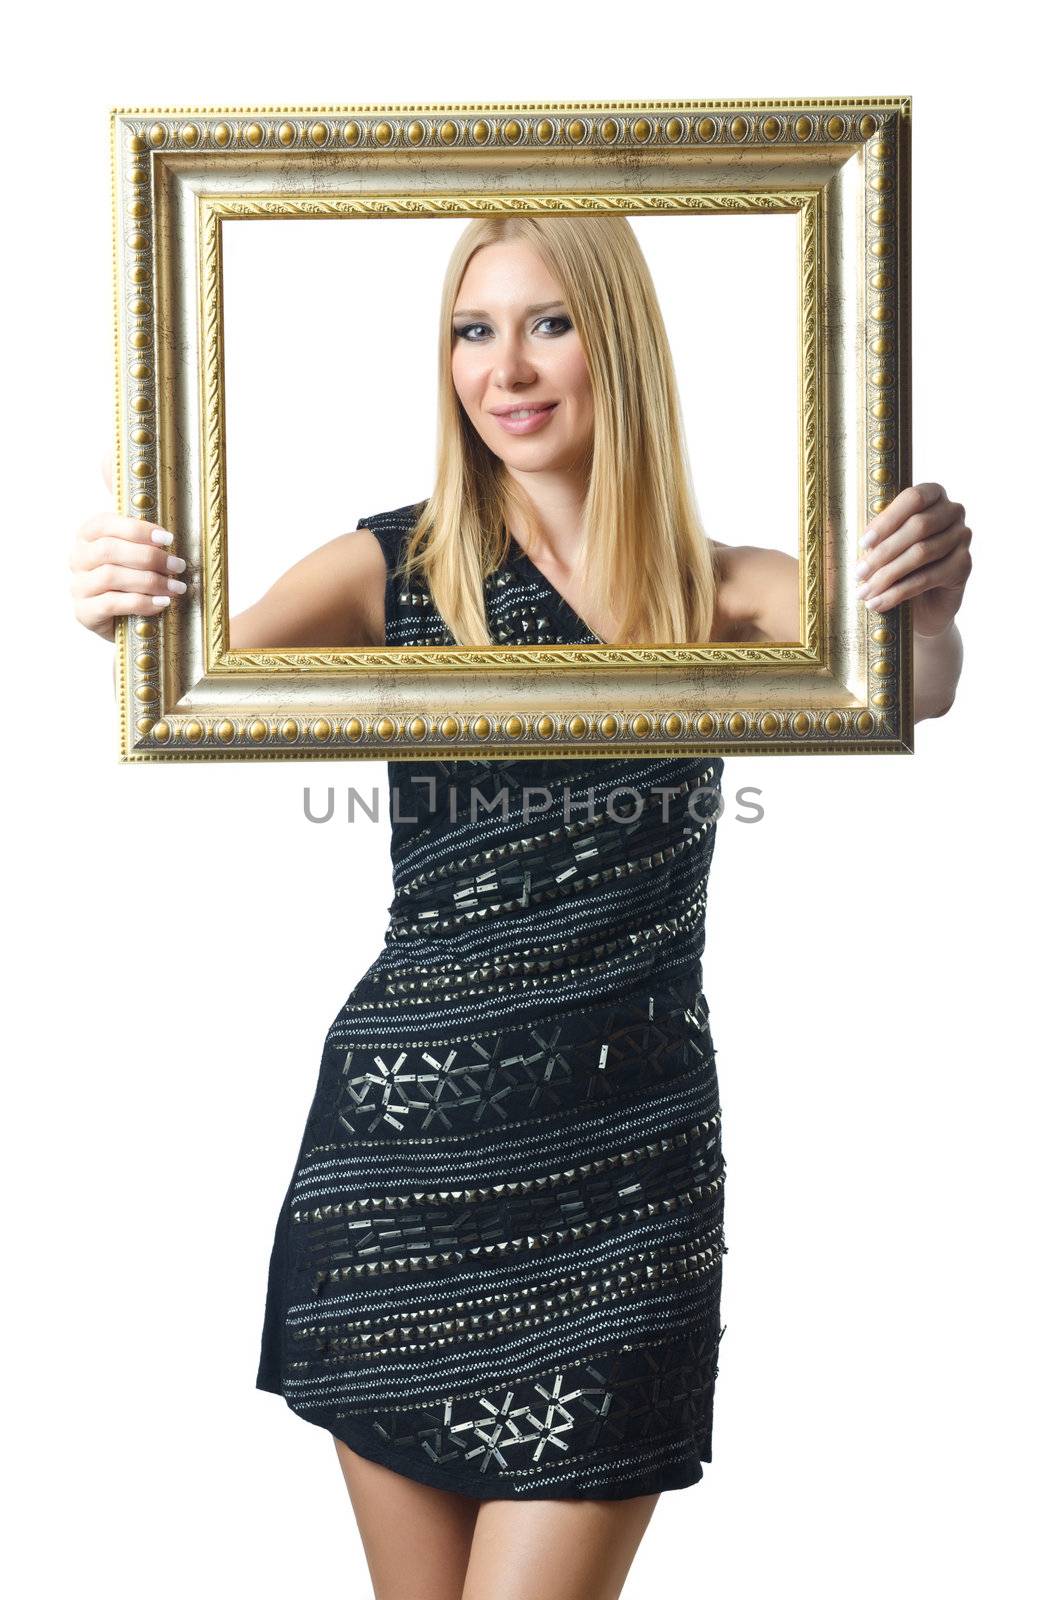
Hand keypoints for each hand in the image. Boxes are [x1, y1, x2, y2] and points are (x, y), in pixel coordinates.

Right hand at [69, 451, 186, 641]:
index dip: (136, 529)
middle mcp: (78, 559)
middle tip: (179, 565)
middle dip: (149, 557)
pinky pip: (111, 605)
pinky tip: (162, 604)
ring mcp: (79, 587)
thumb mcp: (141, 541)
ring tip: (177, 587)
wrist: (138, 618)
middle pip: (108, 550)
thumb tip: (105, 454)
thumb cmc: (141, 574)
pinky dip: (140, 603)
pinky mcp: (85, 614)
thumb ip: (131, 507)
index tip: (168, 536)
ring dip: (149, 581)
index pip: (103, 523)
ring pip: (110, 577)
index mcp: (88, 535)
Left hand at [854, 482, 971, 636]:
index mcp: (933, 495)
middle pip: (918, 526)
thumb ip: (879, 537)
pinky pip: (928, 577)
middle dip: (883, 552)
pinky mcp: (964, 565)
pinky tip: (879, 603)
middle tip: (858, 573)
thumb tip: (865, 546)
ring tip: (864, 592)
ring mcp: (962, 537)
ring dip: (887, 575)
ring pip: (921, 553)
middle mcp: (953, 511)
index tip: (863, 543)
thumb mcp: (885, 547)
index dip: (887, 520)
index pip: (913, 498)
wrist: (922, 604)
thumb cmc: (898, 565)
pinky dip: (899, 592)